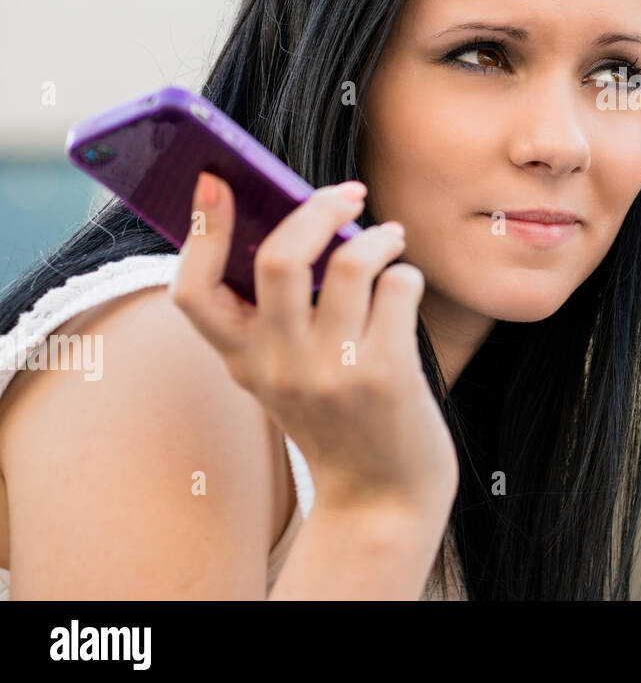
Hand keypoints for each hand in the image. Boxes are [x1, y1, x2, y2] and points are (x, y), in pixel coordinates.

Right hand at [169, 172, 457, 516]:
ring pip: (351, 262)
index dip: (200, 230)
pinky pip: (398, 287)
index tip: (215, 182)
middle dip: (317, 208)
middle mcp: (277, 366)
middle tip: (348, 193)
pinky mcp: (385, 375)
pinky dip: (407, 274)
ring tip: (390, 240)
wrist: (382, 500)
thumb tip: (307, 219)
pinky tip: (406, 287)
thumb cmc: (340, 419)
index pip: (192, 291)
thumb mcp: (286, 375)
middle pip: (278, 256)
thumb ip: (280, 314)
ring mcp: (331, 372)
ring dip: (377, 237)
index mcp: (242, 361)